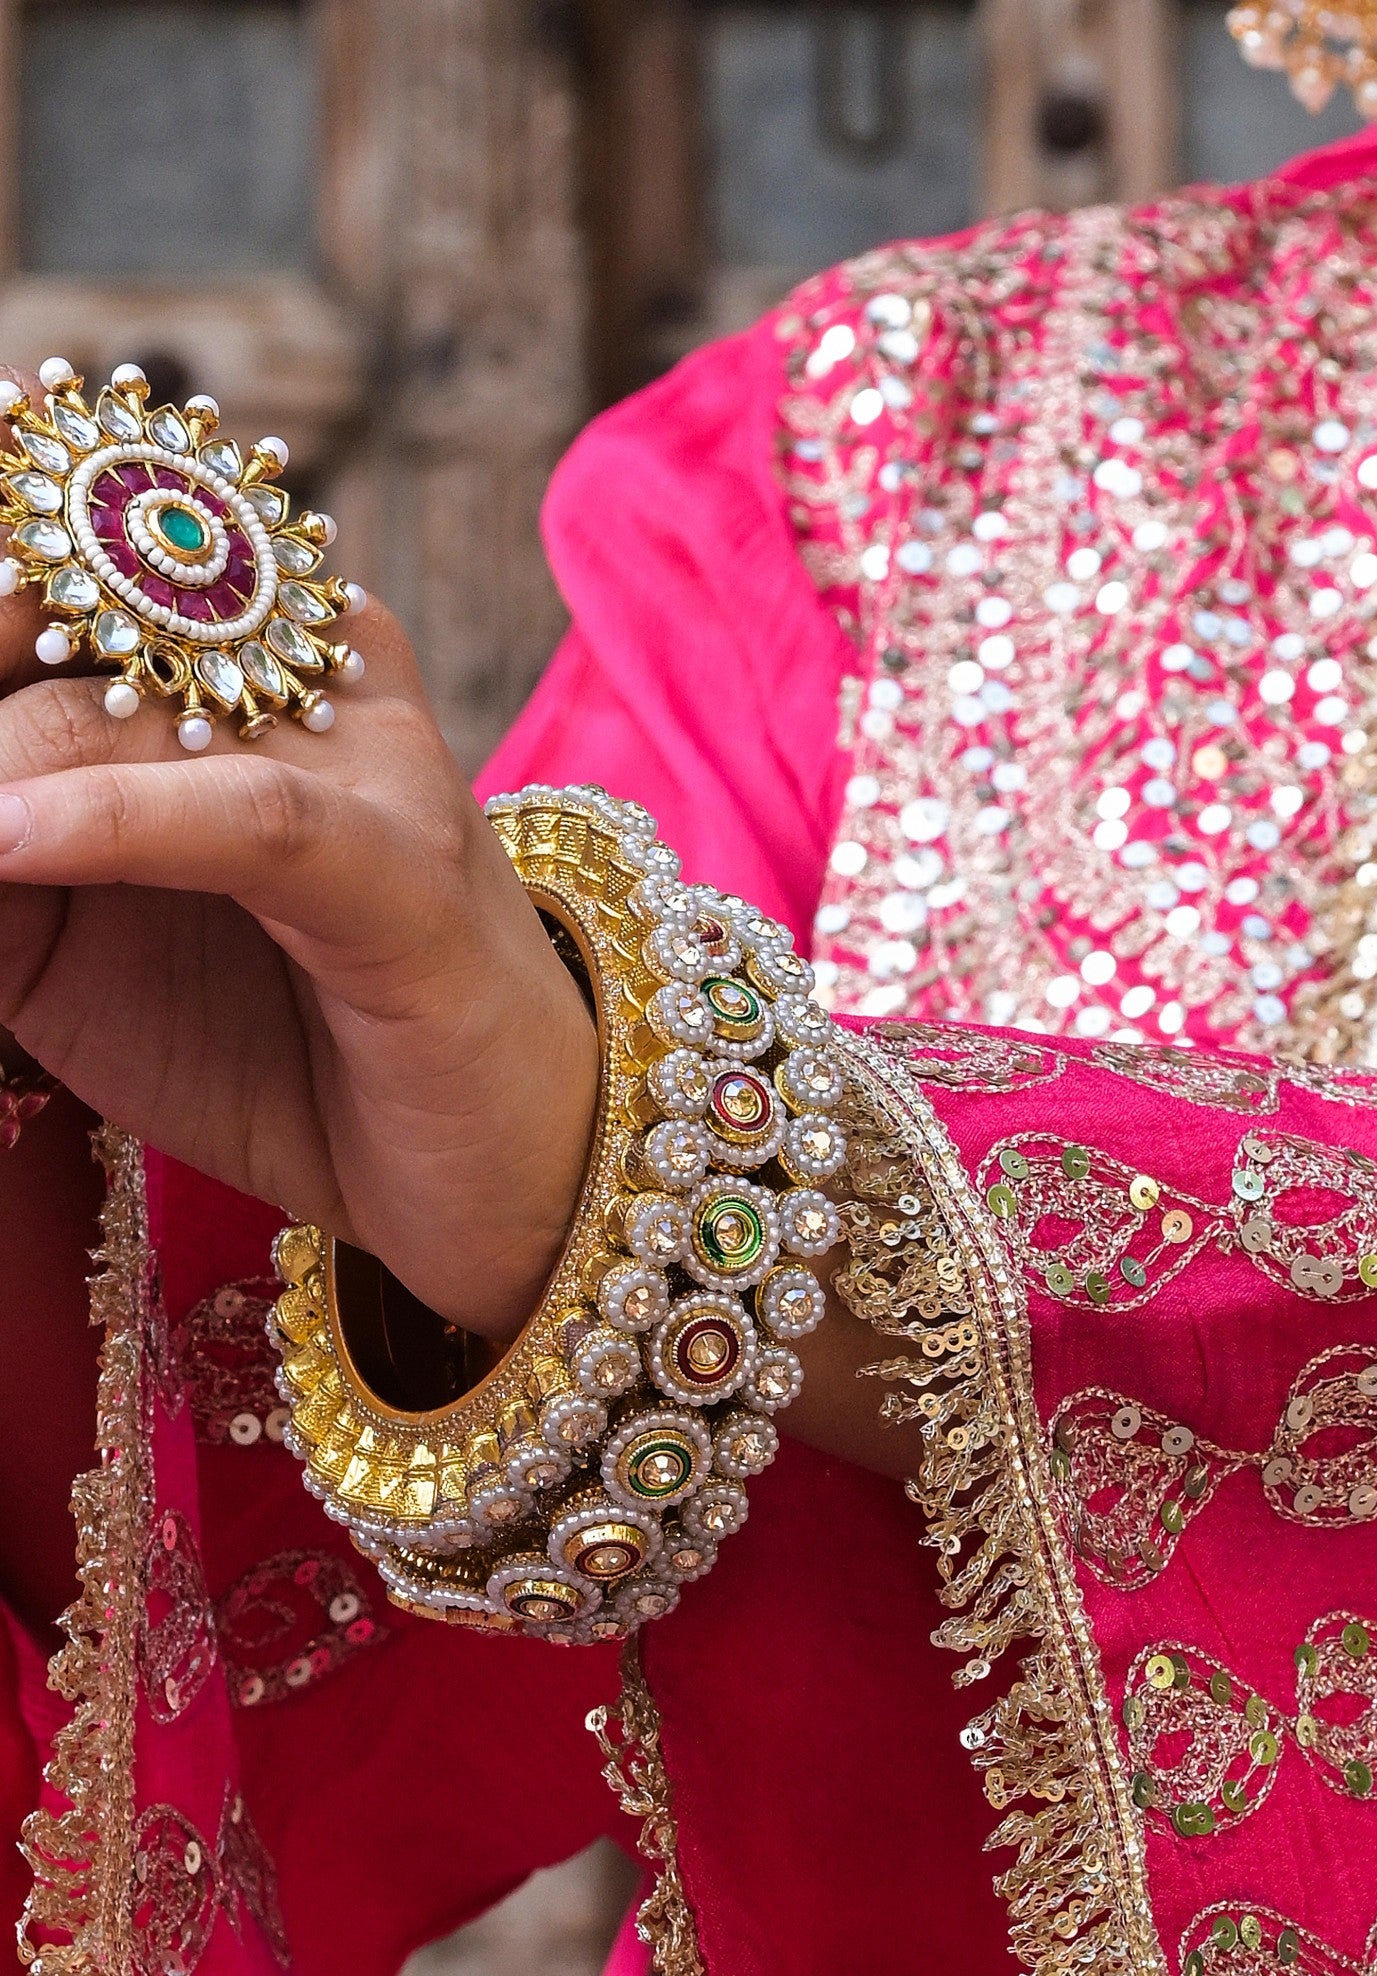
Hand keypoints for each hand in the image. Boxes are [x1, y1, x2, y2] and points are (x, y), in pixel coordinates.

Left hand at [0, 589, 596, 1341]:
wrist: (499, 1182)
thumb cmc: (289, 1059)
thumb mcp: (67, 952)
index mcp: (219, 650)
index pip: (32, 563)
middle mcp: (290, 663)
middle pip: (43, 622)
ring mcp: (356, 751)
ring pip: (110, 712)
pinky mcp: (402, 863)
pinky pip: (234, 811)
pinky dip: (103, 821)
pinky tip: (9, 844)